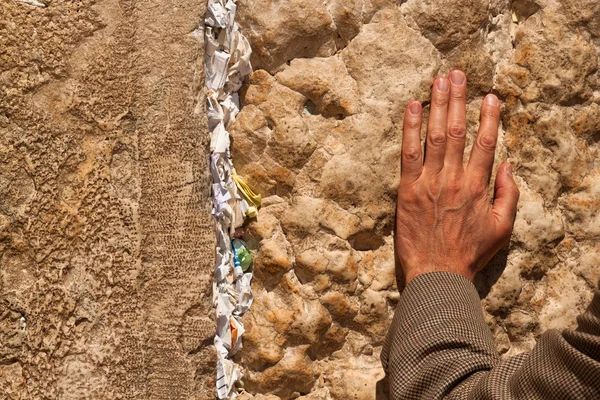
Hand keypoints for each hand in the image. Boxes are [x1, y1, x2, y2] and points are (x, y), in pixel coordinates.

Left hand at [395, 70, 519, 283]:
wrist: (437, 274)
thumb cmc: (469, 253)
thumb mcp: (502, 228)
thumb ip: (508, 195)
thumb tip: (508, 166)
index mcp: (478, 186)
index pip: (486, 142)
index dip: (489, 117)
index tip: (490, 96)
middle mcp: (454, 178)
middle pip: (457, 131)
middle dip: (458, 100)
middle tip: (457, 74)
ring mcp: (429, 182)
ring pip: (434, 136)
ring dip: (437, 105)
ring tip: (438, 81)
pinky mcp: (407, 189)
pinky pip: (408, 153)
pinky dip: (410, 129)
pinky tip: (412, 107)